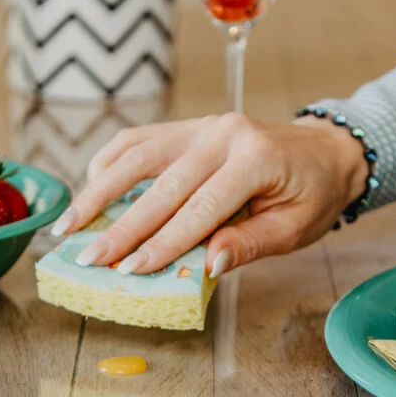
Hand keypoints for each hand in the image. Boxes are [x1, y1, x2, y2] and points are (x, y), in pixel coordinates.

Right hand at [50, 113, 369, 276]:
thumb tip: (206, 265)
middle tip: (88, 257)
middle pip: (160, 184)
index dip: (162, 243)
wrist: (326, 150)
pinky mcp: (188, 127)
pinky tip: (91, 188)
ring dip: (98, 190)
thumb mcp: (295, 228)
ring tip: (69, 223)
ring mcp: (202, 125)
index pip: (199, 208)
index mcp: (255, 159)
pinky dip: (110, 162)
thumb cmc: (312, 194)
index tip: (129, 270)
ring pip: (137, 155)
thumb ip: (250, 244)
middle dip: (121, 226)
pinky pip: (139, 140)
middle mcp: (223, 134)